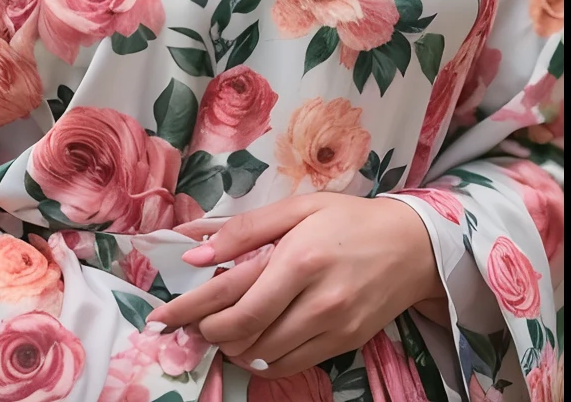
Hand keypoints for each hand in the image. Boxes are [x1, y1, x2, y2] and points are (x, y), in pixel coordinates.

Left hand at [149, 194, 446, 377]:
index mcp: (298, 258)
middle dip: (208, 333)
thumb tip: (196, 253)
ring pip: (265, 356)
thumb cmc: (348, 219)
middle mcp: (315, 299)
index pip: (233, 298)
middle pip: (245, 333)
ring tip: (220, 331)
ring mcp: (331, 327)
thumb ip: (245, 230)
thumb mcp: (298, 208)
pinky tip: (253, 343)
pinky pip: (291, 365)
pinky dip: (263, 359)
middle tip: (190, 324)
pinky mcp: (343, 345)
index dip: (192, 312)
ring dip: (233, 348)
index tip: (162, 318)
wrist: (411, 246)